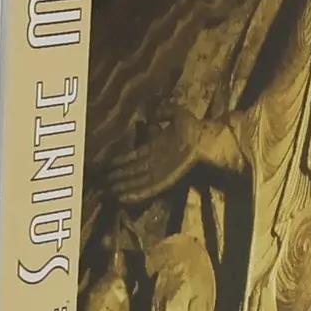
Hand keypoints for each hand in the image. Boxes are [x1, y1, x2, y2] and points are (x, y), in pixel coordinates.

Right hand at [102, 107, 238, 202]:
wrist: (205, 140)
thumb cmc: (194, 127)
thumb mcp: (177, 113)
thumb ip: (164, 112)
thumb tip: (150, 116)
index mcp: (156, 147)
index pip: (135, 157)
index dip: (122, 161)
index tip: (109, 165)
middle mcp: (155, 162)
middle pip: (133, 172)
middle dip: (119, 178)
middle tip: (104, 183)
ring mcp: (159, 172)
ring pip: (137, 182)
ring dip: (124, 188)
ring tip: (110, 193)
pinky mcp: (165, 181)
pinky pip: (148, 189)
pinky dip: (136, 194)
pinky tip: (124, 198)